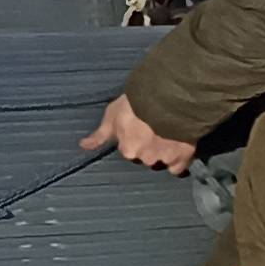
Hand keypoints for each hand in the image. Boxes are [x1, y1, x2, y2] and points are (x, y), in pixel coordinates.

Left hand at [81, 92, 196, 171]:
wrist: (167, 98)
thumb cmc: (137, 103)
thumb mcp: (113, 114)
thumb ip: (100, 134)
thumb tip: (83, 146)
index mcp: (127, 149)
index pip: (128, 150)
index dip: (133, 138)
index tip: (139, 127)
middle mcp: (144, 158)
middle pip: (145, 157)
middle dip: (148, 147)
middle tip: (154, 129)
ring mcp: (163, 159)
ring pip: (161, 161)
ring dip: (163, 152)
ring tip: (169, 134)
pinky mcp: (182, 158)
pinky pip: (178, 167)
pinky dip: (178, 161)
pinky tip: (179, 148)